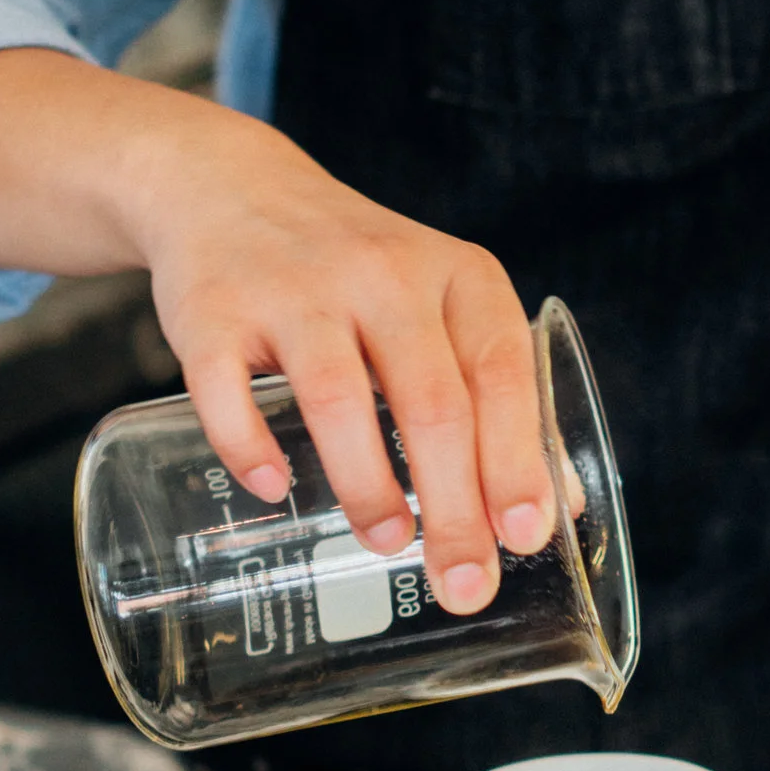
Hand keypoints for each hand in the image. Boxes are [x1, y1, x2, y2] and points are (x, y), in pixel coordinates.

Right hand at [0, 52, 553, 614]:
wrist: (235, 188)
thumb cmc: (360, 274)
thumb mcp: (444, 306)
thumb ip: (498, 395)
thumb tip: (555, 510)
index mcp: (456, 275)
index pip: (502, 372)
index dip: (517, 459)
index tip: (525, 537)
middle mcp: (381, 273)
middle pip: (432, 401)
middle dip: (454, 506)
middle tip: (462, 582)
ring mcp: (294, 290)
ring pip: (340, 398)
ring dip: (369, 484)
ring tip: (389, 542)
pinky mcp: (214, 310)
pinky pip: (227, 388)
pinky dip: (249, 445)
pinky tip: (275, 489)